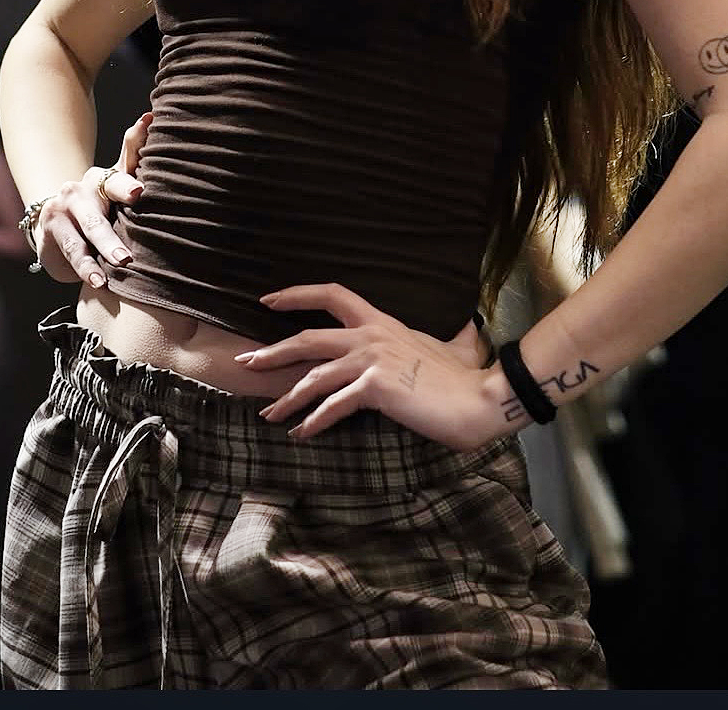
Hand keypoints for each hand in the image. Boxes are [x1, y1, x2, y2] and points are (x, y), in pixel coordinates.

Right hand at [34, 111, 152, 287]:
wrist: (56, 219)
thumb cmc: (101, 203)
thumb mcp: (119, 182)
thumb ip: (133, 153)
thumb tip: (151, 116)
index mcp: (105, 177)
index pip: (119, 175)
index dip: (128, 185)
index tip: (140, 193)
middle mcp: (82, 188)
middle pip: (101, 211)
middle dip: (115, 232)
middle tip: (129, 253)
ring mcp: (63, 208)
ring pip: (87, 233)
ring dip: (103, 252)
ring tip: (118, 268)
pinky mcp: (51, 229)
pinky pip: (72, 251)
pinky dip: (86, 268)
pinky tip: (97, 281)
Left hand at [236, 283, 502, 451]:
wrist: (481, 398)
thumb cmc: (467, 377)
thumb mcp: (455, 345)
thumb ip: (450, 336)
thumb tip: (468, 328)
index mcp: (383, 321)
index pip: (332, 294)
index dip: (297, 294)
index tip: (268, 301)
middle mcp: (372, 334)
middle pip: (308, 337)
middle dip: (273, 352)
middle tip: (245, 362)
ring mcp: (372, 359)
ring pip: (315, 375)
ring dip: (288, 398)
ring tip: (269, 416)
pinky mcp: (376, 387)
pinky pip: (334, 405)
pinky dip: (314, 421)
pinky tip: (302, 434)